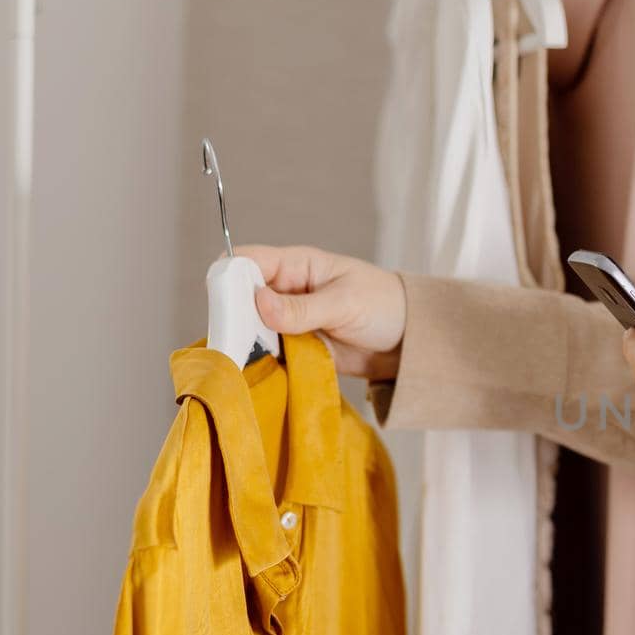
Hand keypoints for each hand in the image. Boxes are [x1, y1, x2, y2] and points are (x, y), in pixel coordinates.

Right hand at [236, 246, 406, 380]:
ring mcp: (287, 322)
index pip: (249, 261)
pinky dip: (261, 363)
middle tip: (235, 340)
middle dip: (234, 317)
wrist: (409, 343)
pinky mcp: (294, 349)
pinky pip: (267, 355)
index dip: (230, 276)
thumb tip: (260, 303)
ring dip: (246, 345)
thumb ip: (304, 307)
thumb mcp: (346, 303)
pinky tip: (258, 374)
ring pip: (249, 330)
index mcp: (297, 266)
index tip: (225, 302)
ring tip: (244, 361)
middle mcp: (285, 292)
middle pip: (240, 299)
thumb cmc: (384, 306)